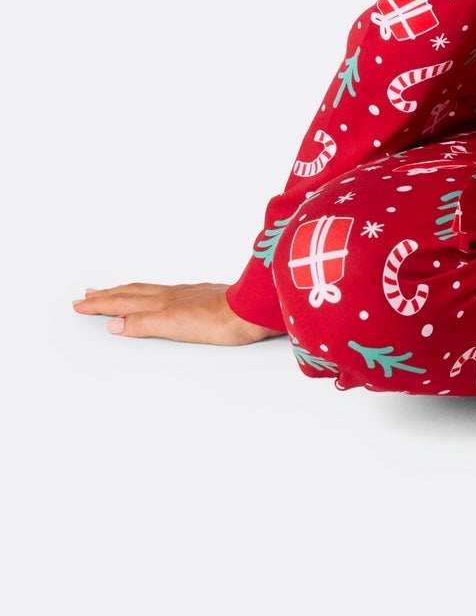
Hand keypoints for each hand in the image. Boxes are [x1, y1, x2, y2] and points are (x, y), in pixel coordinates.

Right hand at [73, 282, 280, 344]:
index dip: (100, 304)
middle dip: (109, 294)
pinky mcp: (205, 299)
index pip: (124, 302)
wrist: (256, 311)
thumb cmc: (221, 320)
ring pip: (150, 291)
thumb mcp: (173, 325)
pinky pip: (168, 293)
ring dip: (128, 292)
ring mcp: (190, 295)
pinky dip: (152, 294)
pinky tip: (159, 296)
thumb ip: (143, 323)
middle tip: (88, 293)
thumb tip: (113, 323)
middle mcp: (174, 295)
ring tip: (116, 290)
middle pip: (134, 293)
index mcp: (163, 302)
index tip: (79, 303)